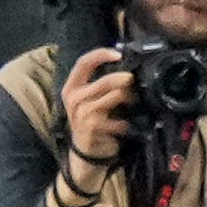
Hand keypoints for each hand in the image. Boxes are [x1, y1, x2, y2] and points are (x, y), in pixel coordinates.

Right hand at [59, 47, 132, 178]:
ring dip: (130, 98)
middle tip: (134, 82)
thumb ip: (100, 83)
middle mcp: (74, 99)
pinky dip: (127, 122)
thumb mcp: (89, 99)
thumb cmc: (91, 120)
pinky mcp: (93, 129)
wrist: (86, 152)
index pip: (83, 63)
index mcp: (71, 87)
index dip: (101, 55)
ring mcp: (83, 114)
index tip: (119, 54)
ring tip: (134, 103)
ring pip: (115, 96)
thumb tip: (126, 66)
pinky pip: (119, 119)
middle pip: (106, 80)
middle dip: (125, 80)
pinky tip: (126, 125)